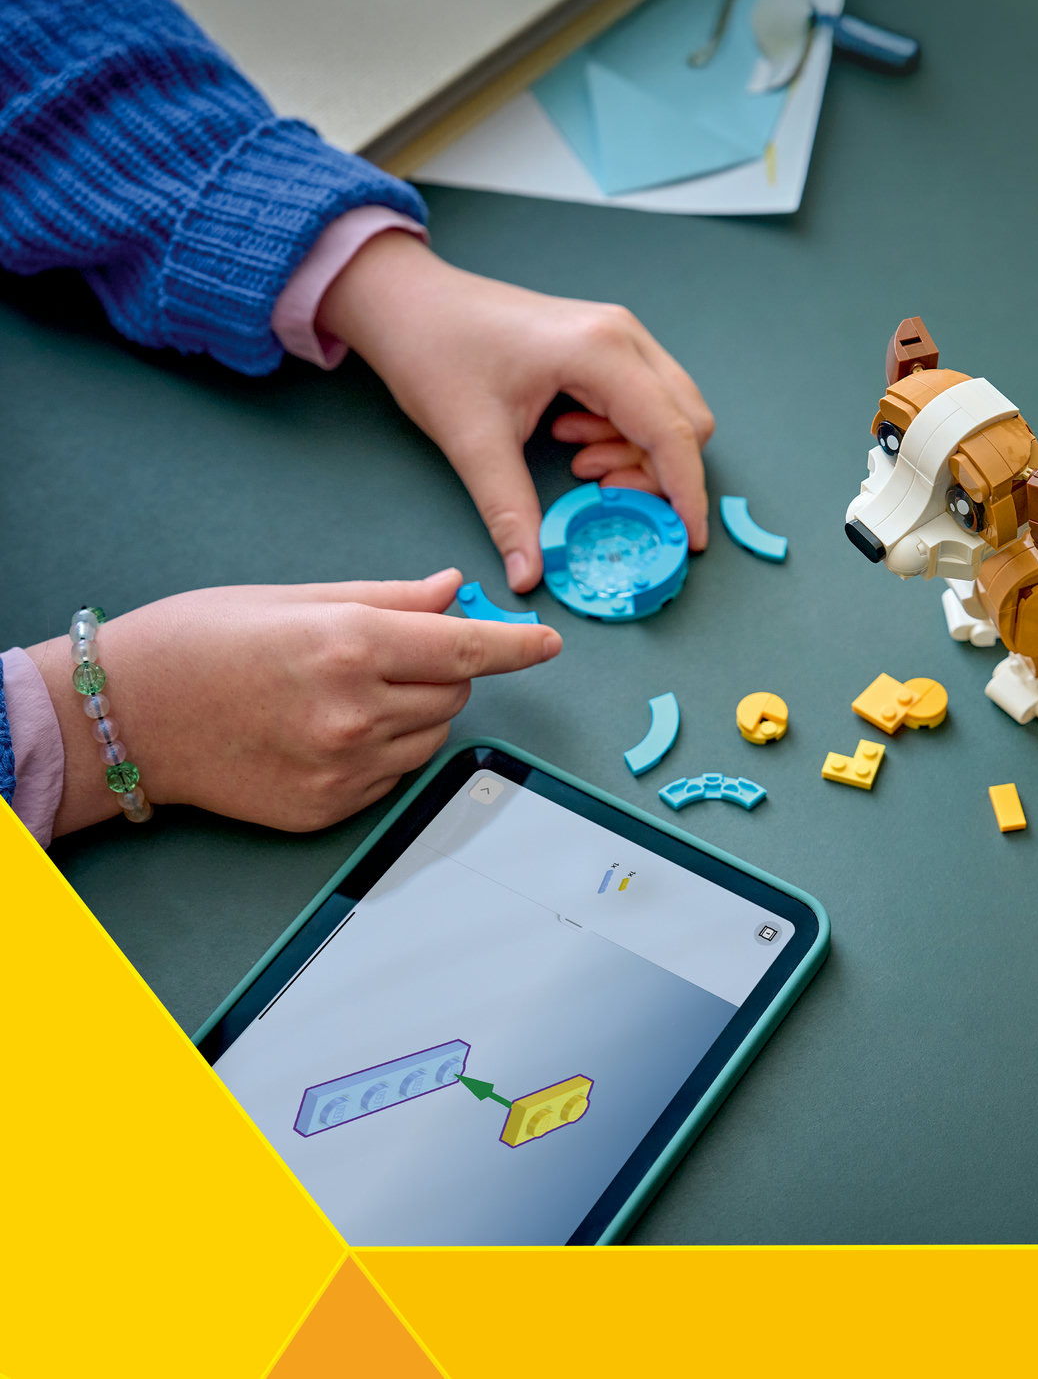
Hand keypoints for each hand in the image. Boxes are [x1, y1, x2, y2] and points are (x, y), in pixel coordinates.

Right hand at [29, 569, 559, 836]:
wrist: (125, 717)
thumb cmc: (200, 641)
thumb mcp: (296, 598)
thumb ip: (390, 599)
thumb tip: (454, 591)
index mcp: (350, 645)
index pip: (466, 648)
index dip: (515, 644)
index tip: (549, 643)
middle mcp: (355, 712)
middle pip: (455, 694)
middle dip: (442, 670)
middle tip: (387, 653)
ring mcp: (343, 769)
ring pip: (431, 738)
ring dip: (417, 712)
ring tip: (347, 692)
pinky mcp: (330, 808)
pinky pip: (394, 776)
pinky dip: (385, 750)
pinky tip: (328, 730)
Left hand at [318, 233, 715, 592]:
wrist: (408, 300)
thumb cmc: (434, 350)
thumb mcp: (472, 439)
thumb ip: (509, 510)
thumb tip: (530, 573)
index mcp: (601, 350)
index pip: (673, 433)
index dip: (687, 494)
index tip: (687, 542)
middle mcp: (624, 336)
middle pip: (687, 422)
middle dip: (658, 474)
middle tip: (600, 494)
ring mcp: (620, 335)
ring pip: (671, 412)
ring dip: (637, 454)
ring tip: (575, 462)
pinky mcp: (608, 343)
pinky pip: (647, 400)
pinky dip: (625, 434)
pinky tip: (572, 438)